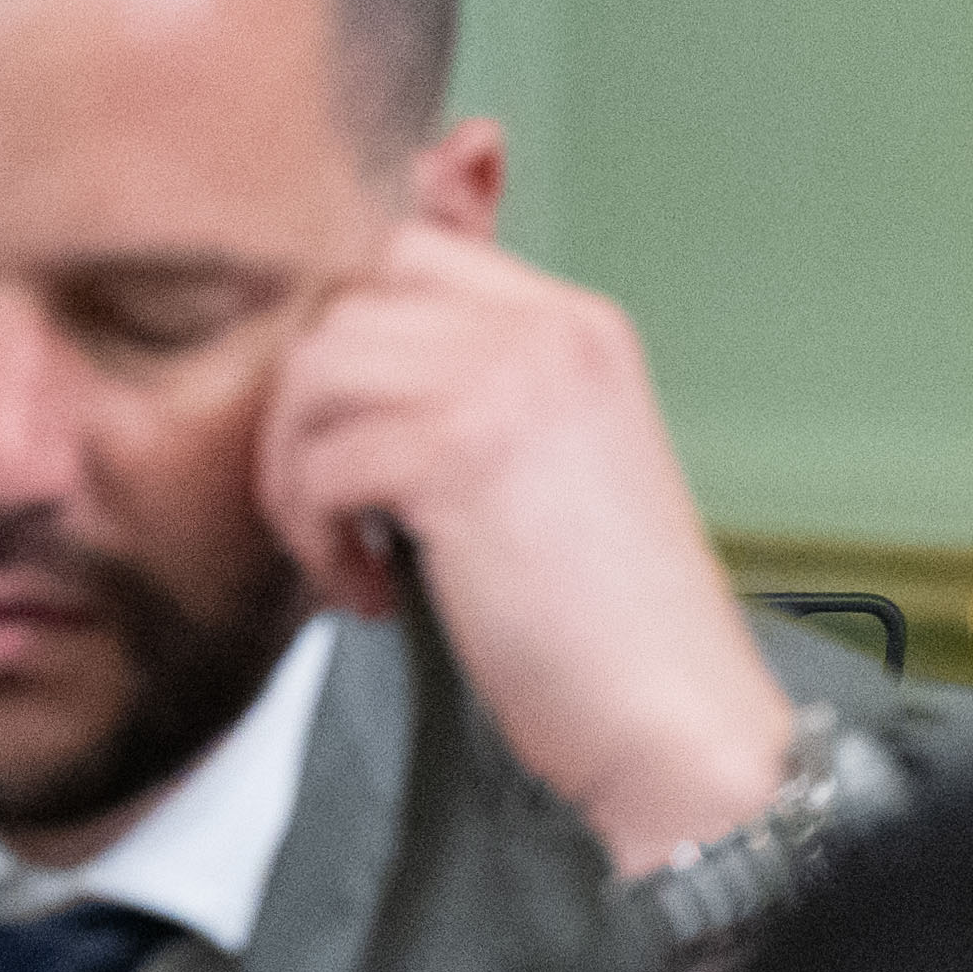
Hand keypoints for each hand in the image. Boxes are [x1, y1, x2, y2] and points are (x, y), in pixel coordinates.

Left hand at [253, 221, 802, 876]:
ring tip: (349, 553)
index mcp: (578, 325)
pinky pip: (320, 463)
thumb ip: (473, 391)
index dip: (350, 342)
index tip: (354, 437)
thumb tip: (350, 367)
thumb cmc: (612, 624)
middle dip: (307, 412)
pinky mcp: (461, 457)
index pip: (409, 255)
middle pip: (345, 305)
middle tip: (336, 507)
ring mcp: (508, 384)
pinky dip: (319, 540)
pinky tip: (375, 592)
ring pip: (314, 374)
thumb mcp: (549, 464)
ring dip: (297, 475)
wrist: (675, 716)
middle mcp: (548, 331)